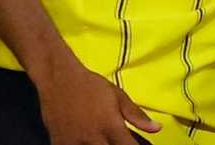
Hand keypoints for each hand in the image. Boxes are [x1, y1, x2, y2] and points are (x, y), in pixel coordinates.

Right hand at [35, 60, 161, 144]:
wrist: (58, 77)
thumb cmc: (90, 85)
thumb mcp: (117, 95)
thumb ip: (136, 115)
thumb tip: (157, 129)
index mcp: (110, 126)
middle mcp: (93, 138)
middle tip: (117, 142)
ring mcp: (75, 143)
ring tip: (101, 141)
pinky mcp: (59, 144)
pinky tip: (86, 142)